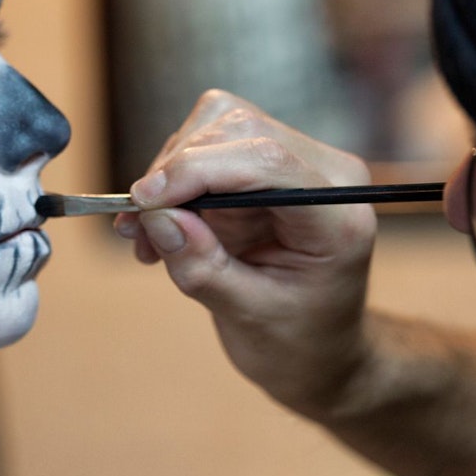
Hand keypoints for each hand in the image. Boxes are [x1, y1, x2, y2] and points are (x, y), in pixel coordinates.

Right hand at [115, 90, 377, 418]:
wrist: (319, 350)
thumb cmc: (297, 341)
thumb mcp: (249, 318)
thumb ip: (203, 267)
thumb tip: (157, 216)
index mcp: (338, 217)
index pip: (268, 160)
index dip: (199, 170)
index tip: (145, 201)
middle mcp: (326, 175)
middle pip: (238, 129)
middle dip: (177, 172)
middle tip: (137, 229)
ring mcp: (297, 162)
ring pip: (216, 125)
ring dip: (170, 176)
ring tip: (149, 239)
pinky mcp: (266, 163)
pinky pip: (208, 144)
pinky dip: (175, 181)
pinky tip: (163, 229)